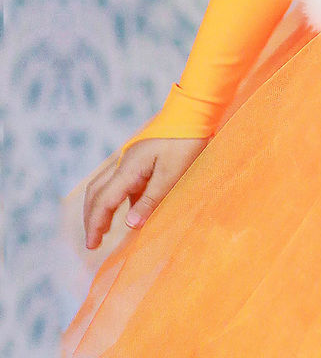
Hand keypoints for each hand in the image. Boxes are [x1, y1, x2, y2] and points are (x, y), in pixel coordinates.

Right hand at [82, 136, 208, 249]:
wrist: (193, 112)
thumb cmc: (186, 142)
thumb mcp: (172, 174)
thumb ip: (151, 200)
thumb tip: (130, 225)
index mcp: (128, 168)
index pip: (103, 201)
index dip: (95, 224)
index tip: (91, 245)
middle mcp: (123, 163)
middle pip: (96, 193)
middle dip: (92, 217)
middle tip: (93, 241)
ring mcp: (130, 160)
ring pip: (104, 186)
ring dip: (100, 207)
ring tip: (103, 230)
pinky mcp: (139, 159)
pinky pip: (121, 182)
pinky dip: (117, 199)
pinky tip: (128, 211)